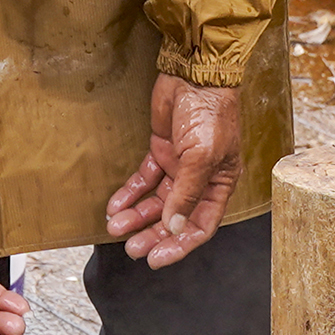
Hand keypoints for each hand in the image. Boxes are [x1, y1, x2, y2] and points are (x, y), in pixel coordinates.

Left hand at [101, 77, 244, 267]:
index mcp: (219, 184)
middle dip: (152, 234)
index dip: (179, 245)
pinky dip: (128, 193)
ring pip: (155, 201)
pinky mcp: (160, 152)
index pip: (200, 225)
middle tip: (132, 248)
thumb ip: (187, 194)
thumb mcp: (202, 157)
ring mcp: (178, 166)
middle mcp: (199, 179)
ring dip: (136, 215)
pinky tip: (115, 205)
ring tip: (116, 226)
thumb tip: (175, 228)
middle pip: (174, 217)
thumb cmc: (210, 114)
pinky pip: (142, 179)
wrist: (193, 76)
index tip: (156, 259)